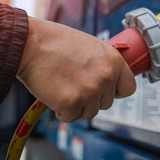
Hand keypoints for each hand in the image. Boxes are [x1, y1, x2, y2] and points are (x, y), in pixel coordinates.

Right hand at [17, 17, 135, 121]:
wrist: (31, 44)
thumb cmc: (57, 42)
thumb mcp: (92, 47)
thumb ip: (104, 64)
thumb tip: (110, 80)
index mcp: (114, 60)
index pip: (128, 88)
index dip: (116, 91)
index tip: (106, 91)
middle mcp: (106, 76)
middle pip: (107, 103)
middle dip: (92, 98)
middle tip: (75, 85)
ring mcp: (90, 90)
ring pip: (90, 112)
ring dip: (78, 106)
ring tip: (64, 87)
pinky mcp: (72, 102)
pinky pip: (72, 117)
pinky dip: (62, 111)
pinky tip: (55, 95)